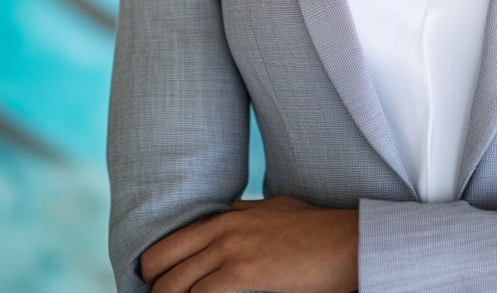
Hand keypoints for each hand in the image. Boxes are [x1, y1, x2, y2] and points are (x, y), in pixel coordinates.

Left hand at [140, 196, 358, 292]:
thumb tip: (229, 221)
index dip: (158, 267)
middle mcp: (223, 226)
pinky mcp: (242, 270)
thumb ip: (248, 216)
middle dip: (150, 286)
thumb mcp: (278, 211)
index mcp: (229, 214)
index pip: (173, 239)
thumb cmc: (318, 230)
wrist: (346, 241)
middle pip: (159, 258)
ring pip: (171, 283)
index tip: (155, 287)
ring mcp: (231, 247)